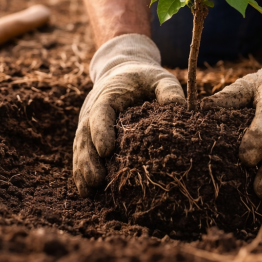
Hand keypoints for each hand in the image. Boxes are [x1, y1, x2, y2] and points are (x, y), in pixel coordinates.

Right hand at [73, 34, 184, 196]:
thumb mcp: (159, 78)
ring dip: (82, 168)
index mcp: (108, 95)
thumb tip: (180, 107)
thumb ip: (168, 89)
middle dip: (88, 158)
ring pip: (80, 146)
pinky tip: (87, 191)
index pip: (100, 113)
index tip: (106, 150)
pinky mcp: (88, 133)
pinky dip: (81, 170)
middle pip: (85, 135)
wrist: (123, 71)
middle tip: (97, 179)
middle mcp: (92, 109)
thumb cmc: (144, 78)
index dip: (101, 131)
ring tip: (89, 190)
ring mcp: (87, 122)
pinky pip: (81, 152)